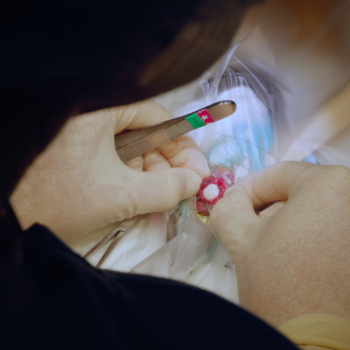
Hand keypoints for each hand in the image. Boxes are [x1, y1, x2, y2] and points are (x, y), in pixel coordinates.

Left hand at [10, 100, 209, 241]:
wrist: (3, 218)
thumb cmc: (55, 200)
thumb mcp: (118, 195)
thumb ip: (165, 188)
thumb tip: (195, 181)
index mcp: (97, 107)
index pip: (154, 115)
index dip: (180, 143)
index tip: (195, 167)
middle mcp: (88, 111)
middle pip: (142, 132)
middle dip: (165, 163)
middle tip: (181, 188)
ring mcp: (79, 130)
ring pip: (127, 147)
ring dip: (147, 173)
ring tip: (158, 197)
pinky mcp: (72, 148)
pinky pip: (110, 156)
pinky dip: (126, 175)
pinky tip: (134, 194)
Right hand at [210, 162, 349, 326]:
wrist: (316, 344)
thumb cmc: (279, 284)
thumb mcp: (240, 238)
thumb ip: (226, 206)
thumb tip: (230, 199)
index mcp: (329, 184)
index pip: (278, 174)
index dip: (248, 188)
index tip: (232, 205)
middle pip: (299, 191)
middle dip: (268, 207)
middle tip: (247, 227)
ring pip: (316, 208)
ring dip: (288, 221)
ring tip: (269, 245)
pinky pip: (333, 227)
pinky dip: (310, 234)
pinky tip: (295, 256)